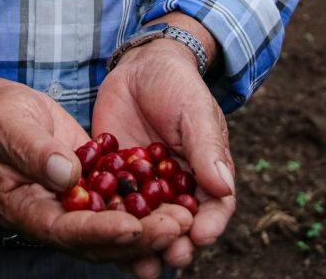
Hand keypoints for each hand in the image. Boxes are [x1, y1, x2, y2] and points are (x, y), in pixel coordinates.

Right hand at [0, 76, 194, 268]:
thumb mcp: (11, 125)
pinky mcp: (87, 186)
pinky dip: (143, 204)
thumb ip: (35, 151)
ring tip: (183, 219)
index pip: (67, 230)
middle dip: (138, 236)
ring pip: (112, 225)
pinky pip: (116, 203)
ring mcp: (70, 204)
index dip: (101, 232)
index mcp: (25, 209)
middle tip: (176, 227)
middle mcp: (51, 216)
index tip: (134, 228)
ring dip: (148, 226)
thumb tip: (68, 176)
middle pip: (97, 238)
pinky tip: (175, 198)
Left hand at [92, 39, 235, 275]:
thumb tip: (224, 186)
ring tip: (140, 264)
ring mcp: (145, 187)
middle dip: (177, 242)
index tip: (202, 235)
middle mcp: (177, 188)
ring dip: (144, 244)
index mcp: (206, 174)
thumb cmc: (178, 85)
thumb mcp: (194, 110)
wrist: (140, 65)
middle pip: (181, 225)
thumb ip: (206, 147)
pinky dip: (109, 222)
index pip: (215, 207)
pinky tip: (101, 233)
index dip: (211, 224)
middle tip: (171, 255)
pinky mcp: (115, 179)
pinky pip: (113, 204)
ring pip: (147, 223)